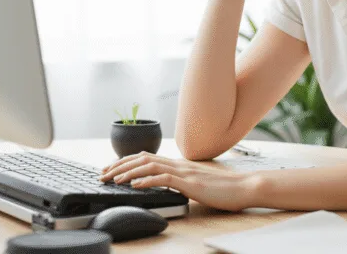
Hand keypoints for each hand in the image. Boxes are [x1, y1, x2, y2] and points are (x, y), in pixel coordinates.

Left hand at [100, 151, 259, 211]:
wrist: (244, 187)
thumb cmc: (223, 188)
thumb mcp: (196, 183)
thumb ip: (180, 181)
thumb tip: (165, 184)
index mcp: (179, 165)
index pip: (146, 158)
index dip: (126, 162)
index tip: (110, 169)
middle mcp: (179, 165)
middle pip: (143, 159)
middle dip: (119, 165)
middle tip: (102, 174)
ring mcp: (184, 173)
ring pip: (150, 166)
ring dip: (128, 172)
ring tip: (113, 179)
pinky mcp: (190, 183)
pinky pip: (164, 179)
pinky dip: (147, 181)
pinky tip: (135, 185)